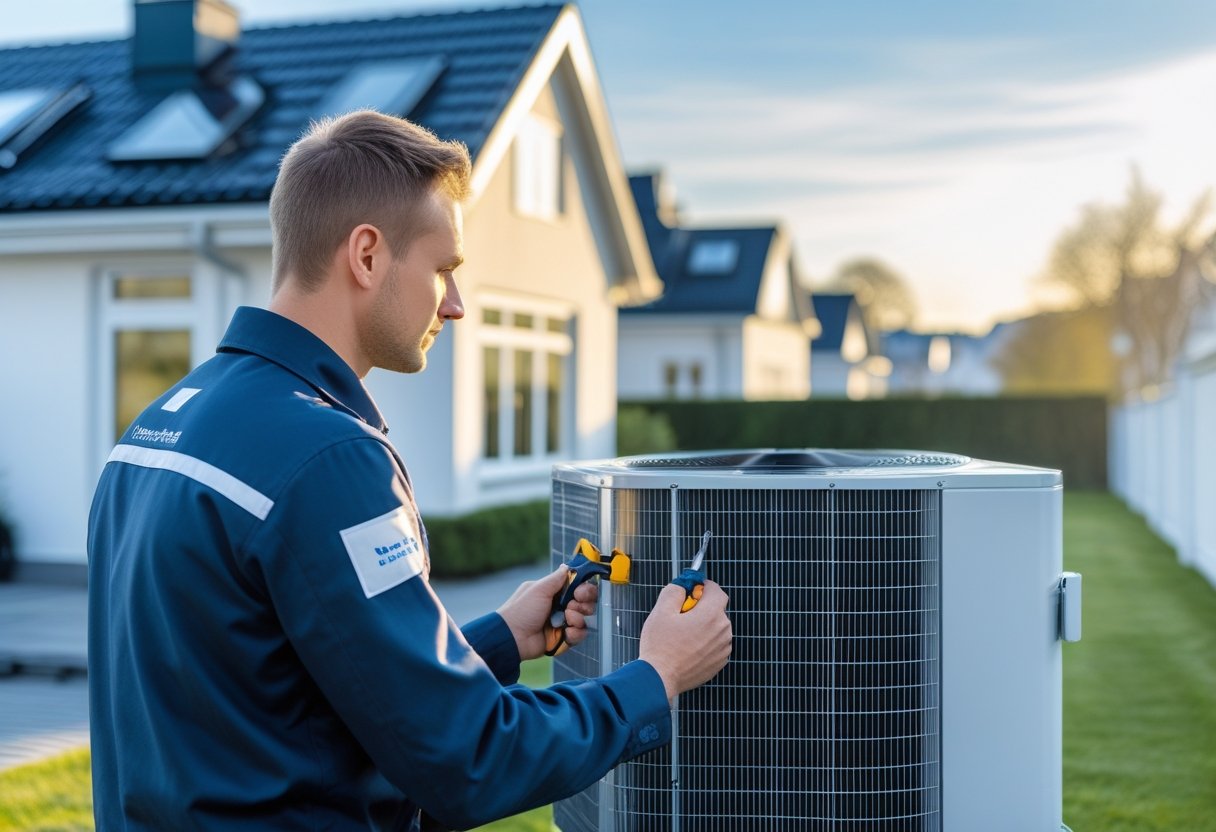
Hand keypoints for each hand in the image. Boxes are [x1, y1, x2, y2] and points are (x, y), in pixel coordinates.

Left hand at [497, 565, 598, 660]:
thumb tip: (567, 566)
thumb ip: (556, 578)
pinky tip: (567, 632)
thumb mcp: (539, 589)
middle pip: (585, 603)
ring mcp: (562, 623)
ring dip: (578, 618)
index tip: (579, 593)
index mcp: (553, 593)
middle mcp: (560, 607)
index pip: (578, 588)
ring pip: (584, 619)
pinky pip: (579, 634)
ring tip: (567, 619)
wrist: (512, 637)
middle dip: (584, 604)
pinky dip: (576, 633)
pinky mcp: (563, 638)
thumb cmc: (522, 610)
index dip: (584, 589)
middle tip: (573, 606)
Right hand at [639, 580, 731, 701]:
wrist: (660, 677)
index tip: (694, 590)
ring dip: (704, 626)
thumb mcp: (661, 611)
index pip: (717, 591)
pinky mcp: (719, 662)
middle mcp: (722, 631)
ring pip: (716, 627)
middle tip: (682, 615)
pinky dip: (705, 642)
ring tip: (683, 635)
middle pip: (717, 609)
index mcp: (711, 615)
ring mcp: (723, 648)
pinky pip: (715, 644)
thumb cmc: (660, 647)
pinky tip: (688, 647)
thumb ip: (674, 591)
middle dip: (702, 608)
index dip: (704, 587)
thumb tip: (682, 586)